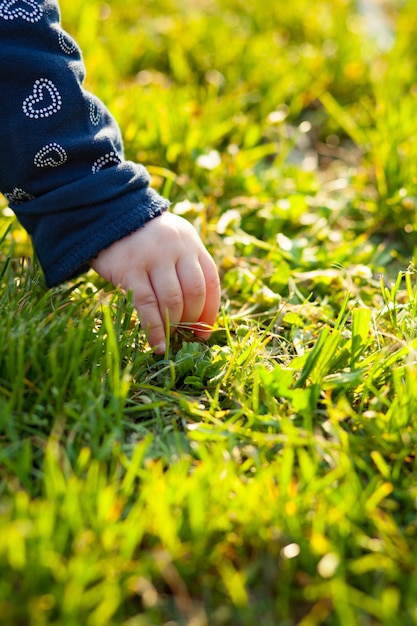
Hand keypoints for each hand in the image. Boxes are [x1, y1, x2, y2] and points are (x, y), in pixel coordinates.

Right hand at [90, 212, 220, 352]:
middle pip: (194, 293)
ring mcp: (154, 258)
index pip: (210, 282)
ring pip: (172, 301)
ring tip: (169, 337)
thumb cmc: (141, 237)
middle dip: (191, 319)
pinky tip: (157, 344)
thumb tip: (196, 314)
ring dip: (173, 325)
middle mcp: (177, 248)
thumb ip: (185, 266)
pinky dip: (155, 330)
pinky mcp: (130, 270)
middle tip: (182, 333)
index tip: (205, 332)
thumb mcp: (172, 241)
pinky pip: (147, 306)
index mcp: (191, 242)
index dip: (210, 311)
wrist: (106, 214)